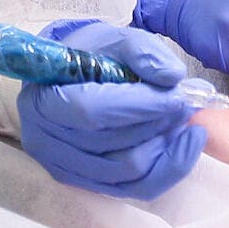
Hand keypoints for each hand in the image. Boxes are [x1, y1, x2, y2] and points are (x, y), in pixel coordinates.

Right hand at [16, 19, 204, 199]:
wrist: (68, 80)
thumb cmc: (88, 56)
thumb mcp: (112, 39)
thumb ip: (141, 51)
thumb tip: (172, 76)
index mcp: (42, 101)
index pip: (92, 112)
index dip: (138, 106)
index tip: (175, 95)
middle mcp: (47, 142)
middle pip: (114, 145)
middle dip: (158, 123)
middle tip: (186, 102)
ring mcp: (67, 169)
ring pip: (129, 171)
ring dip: (166, 145)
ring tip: (184, 119)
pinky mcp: (89, 184)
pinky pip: (136, 188)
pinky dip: (167, 168)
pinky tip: (184, 144)